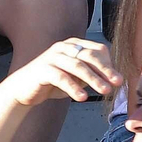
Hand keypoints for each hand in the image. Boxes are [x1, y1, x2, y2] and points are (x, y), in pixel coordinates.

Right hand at [0, 38, 119, 105]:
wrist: (24, 89)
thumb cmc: (54, 82)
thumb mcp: (78, 77)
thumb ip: (94, 74)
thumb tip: (116, 79)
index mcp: (74, 45)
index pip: (98, 50)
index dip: (109, 64)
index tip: (117, 79)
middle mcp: (63, 47)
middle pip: (90, 56)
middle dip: (105, 70)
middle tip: (117, 83)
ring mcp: (51, 57)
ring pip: (77, 66)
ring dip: (93, 79)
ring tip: (105, 91)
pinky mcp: (42, 69)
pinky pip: (61, 77)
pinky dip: (73, 87)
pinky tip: (82, 97)